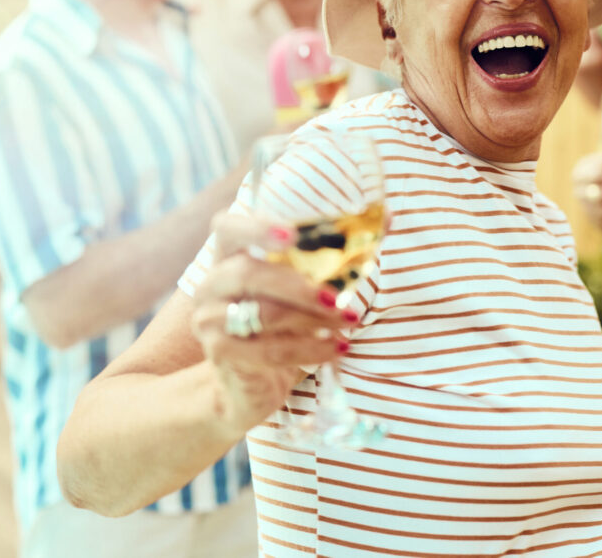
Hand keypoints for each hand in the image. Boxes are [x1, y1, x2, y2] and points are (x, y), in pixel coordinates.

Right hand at [190, 212, 353, 436]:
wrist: (248, 383)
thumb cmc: (284, 322)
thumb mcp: (307, 285)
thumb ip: (341, 250)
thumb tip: (390, 218)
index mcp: (229, 255)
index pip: (227, 227)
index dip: (256, 226)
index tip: (292, 234)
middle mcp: (212, 284)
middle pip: (248, 273)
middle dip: (299, 285)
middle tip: (339, 297)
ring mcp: (211, 321)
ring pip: (263, 314)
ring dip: (312, 319)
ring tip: (349, 322)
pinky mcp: (222, 355)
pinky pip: (269, 350)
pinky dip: (309, 350)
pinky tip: (337, 349)